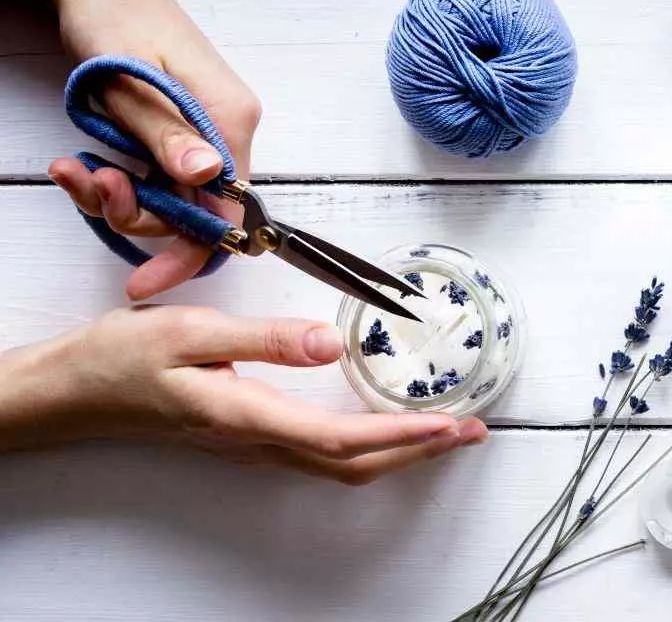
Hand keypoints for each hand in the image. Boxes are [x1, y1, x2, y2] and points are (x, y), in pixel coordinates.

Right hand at [0, 306, 487, 483]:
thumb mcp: (190, 331)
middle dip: (419, 452)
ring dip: (398, 451)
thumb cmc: (124, 357)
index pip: (339, 438)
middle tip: (472, 432)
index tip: (448, 427)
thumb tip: (328, 344)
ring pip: (340, 465)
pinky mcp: (249, 436)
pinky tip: (385, 425)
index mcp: (247, 414)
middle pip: (353, 463)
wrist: (75, 391)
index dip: (400, 436)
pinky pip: (321, 453)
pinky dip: (367, 445)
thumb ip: (263, 338)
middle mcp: (257, 440)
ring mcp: (254, 444)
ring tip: (444, 432)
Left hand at [36, 0, 260, 299]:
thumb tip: (208, 178)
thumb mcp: (130, 80)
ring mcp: (205, 130)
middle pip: (195, 211)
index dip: (187, 252)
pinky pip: (156, 176)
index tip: (143, 282)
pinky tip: (80, 160)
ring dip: (118, 197)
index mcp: (230, 120)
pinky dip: (116, 179)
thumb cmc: (112, 16)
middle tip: (87, 188)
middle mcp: (227, 131)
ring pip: (170, 198)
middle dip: (136, 216)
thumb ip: (168, 134)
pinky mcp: (180, 129)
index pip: (228, 211)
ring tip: (71, 169)